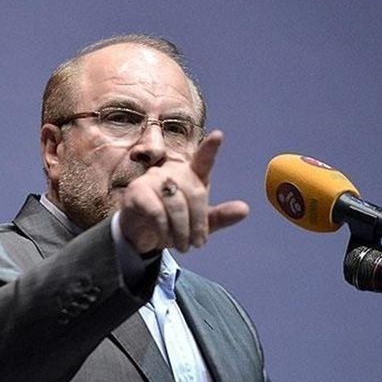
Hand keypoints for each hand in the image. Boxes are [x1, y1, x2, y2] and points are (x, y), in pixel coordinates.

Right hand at [119, 130, 249, 254]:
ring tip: (184, 245)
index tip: (218, 136)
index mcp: (190, 176)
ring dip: (182, 229)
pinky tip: (164, 238)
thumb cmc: (172, 223)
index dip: (210, 149)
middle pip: (194, 192)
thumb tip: (244, 210)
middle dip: (198, 222)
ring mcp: (152, 179)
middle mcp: (172, 172)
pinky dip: (164, 229)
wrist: (140, 236)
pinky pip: (156, 211)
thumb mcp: (198, 224)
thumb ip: (219, 217)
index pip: (202, 160)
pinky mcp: (137, 192)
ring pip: (176, 202)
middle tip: (198, 243)